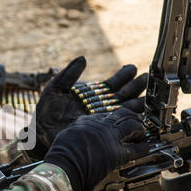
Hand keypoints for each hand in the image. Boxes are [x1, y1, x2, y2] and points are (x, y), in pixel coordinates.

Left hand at [24, 56, 147, 159]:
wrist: (42, 131)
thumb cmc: (46, 111)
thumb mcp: (56, 88)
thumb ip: (69, 74)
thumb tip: (82, 59)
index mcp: (91, 94)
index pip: (111, 84)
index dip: (123, 76)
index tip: (132, 68)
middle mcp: (99, 106)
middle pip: (123, 95)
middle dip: (136, 87)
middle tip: (148, 79)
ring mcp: (102, 118)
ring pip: (125, 109)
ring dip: (138, 102)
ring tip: (149, 96)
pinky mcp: (101, 131)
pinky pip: (119, 125)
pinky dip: (130, 121)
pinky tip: (140, 116)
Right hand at [44, 108, 149, 190]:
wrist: (63, 167)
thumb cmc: (60, 156)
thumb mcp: (65, 135)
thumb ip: (76, 132)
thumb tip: (78, 135)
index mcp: (86, 121)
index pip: (106, 114)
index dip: (114, 118)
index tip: (117, 121)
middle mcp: (99, 125)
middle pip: (122, 113)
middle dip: (132, 116)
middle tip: (137, 122)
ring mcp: (109, 138)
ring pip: (132, 125)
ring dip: (140, 128)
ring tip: (142, 133)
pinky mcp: (117, 153)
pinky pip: (136, 147)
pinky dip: (143, 147)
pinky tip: (146, 148)